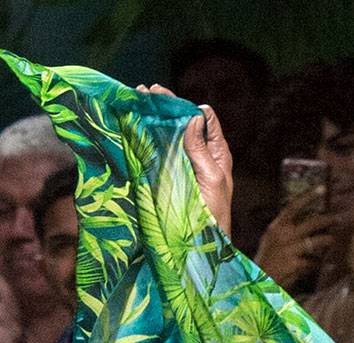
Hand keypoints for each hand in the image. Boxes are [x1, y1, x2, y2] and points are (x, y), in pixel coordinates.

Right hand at [137, 84, 233, 235]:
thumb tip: (193, 117)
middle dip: (166, 106)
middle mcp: (201, 154)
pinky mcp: (171, 174)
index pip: (205, 119)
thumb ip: (201, 149)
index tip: (168, 96)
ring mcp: (185, 163)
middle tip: (146, 91)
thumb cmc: (214, 211)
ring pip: (170, 135)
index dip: (188, 105)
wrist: (203, 241)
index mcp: (217, 152)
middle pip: (184, 123)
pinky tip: (136, 124)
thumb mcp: (210, 178)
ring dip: (155, 117)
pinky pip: (161, 151)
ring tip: (138, 100)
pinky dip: (149, 136)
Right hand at [255, 190, 339, 290]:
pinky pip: (314, 261)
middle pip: (311, 223)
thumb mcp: (271, 239)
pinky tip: (321, 263)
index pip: (293, 207)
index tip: (322, 188)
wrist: (258, 280)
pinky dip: (318, 262)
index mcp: (276, 227)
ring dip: (327, 241)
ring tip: (332, 241)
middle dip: (328, 219)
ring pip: (316, 242)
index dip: (308, 197)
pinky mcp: (295, 264)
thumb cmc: (267, 259)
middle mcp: (283, 236)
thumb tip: (305, 219)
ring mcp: (289, 250)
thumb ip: (286, 229)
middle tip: (339, 218)